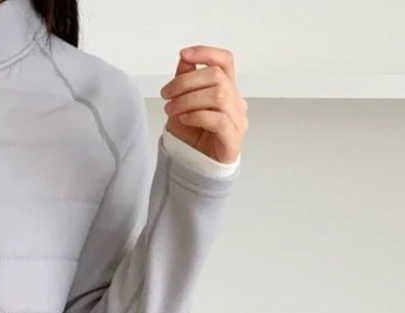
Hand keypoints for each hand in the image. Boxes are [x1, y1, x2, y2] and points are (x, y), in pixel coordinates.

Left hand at [160, 46, 247, 164]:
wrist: (196, 167)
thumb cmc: (193, 136)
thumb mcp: (182, 104)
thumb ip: (185, 80)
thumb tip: (184, 58)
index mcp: (227, 88)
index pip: (224, 61)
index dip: (206, 52)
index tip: (183, 54)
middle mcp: (236, 101)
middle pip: (216, 76)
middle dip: (186, 82)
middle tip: (166, 94)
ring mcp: (238, 120)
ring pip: (218, 96)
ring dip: (189, 100)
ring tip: (171, 110)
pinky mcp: (234, 139)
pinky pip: (219, 120)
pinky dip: (198, 116)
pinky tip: (184, 119)